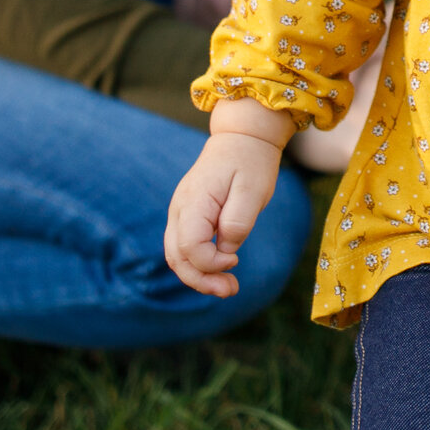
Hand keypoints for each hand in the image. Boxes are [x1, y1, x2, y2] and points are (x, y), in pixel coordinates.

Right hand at [164, 100, 292, 295]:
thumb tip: (226, 251)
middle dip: (201, 281)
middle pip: (177, 257)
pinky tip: (219, 272)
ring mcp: (180, 212)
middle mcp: (179, 209)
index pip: (190, 247)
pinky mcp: (187, 216)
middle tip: (230, 291)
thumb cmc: (250, 162)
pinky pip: (184, 247)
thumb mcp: (252, 190)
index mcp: (194, 201)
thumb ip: (238, 221)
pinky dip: (198, 265)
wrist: (242, 138)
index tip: (236, 261)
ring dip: (198, 277)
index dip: (211, 263)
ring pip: (177, 256)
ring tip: (227, 288)